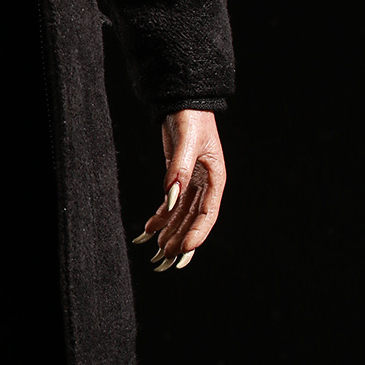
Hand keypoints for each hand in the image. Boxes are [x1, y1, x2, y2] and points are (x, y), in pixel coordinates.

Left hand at [131, 109, 225, 272]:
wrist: (183, 103)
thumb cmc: (190, 119)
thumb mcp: (187, 142)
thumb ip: (179, 169)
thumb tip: (171, 196)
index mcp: (216, 179)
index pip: (208, 213)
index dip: (196, 234)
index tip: (183, 250)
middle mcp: (206, 185)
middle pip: (194, 220)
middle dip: (180, 241)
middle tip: (165, 261)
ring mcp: (193, 184)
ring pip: (181, 216)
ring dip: (169, 234)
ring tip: (156, 254)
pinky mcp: (179, 180)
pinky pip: (170, 205)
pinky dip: (159, 218)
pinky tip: (148, 230)